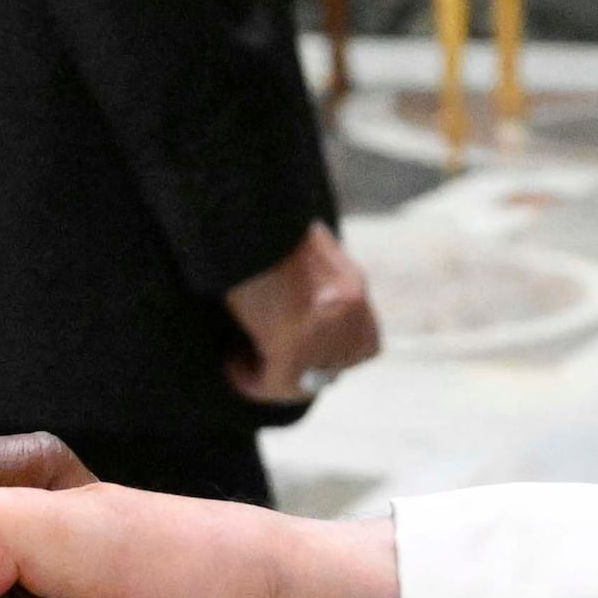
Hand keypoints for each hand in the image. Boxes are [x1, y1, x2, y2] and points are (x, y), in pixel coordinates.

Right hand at [223, 223, 381, 405]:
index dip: (333, 355)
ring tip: (244, 363)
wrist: (251, 213)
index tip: (297, 347)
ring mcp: (328, 332)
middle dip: (303, 371)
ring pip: (306, 383)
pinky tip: (232, 365)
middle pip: (337, 368)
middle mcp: (351, 311)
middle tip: (266, 362)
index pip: (365, 344)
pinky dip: (251, 381)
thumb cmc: (268, 224)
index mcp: (353, 285)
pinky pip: (275, 385)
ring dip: (275, 380)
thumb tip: (297, 295)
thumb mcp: (305, 248)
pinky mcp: (296, 346)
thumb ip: (314, 276)